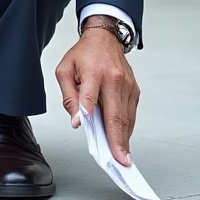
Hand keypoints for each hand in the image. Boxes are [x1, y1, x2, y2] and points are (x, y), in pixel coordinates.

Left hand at [55, 28, 139, 166]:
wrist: (105, 39)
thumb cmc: (82, 55)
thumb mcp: (65, 70)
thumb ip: (69, 96)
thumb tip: (76, 121)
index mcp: (94, 72)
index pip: (90, 96)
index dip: (86, 112)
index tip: (84, 129)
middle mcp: (114, 79)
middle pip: (116, 114)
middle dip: (118, 140)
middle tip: (120, 160)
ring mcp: (128, 86)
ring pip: (126, 117)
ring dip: (124, 139)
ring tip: (122, 157)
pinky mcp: (135, 90)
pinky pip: (131, 113)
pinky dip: (126, 128)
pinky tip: (122, 140)